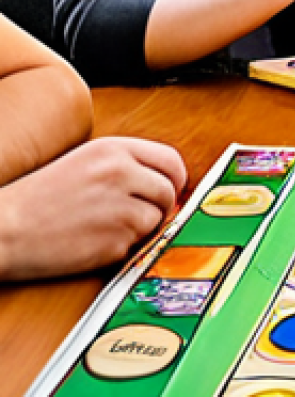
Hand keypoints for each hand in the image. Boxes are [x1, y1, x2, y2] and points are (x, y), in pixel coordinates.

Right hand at [0, 137, 187, 280]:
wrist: (4, 229)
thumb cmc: (38, 199)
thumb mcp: (85, 163)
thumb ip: (125, 166)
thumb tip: (164, 179)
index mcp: (113, 150)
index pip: (170, 160)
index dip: (175, 178)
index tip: (171, 188)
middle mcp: (121, 173)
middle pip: (169, 191)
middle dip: (161, 205)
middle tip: (141, 213)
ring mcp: (121, 207)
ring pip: (156, 219)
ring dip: (139, 227)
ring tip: (104, 225)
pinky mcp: (116, 239)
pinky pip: (137, 243)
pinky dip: (122, 246)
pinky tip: (94, 240)